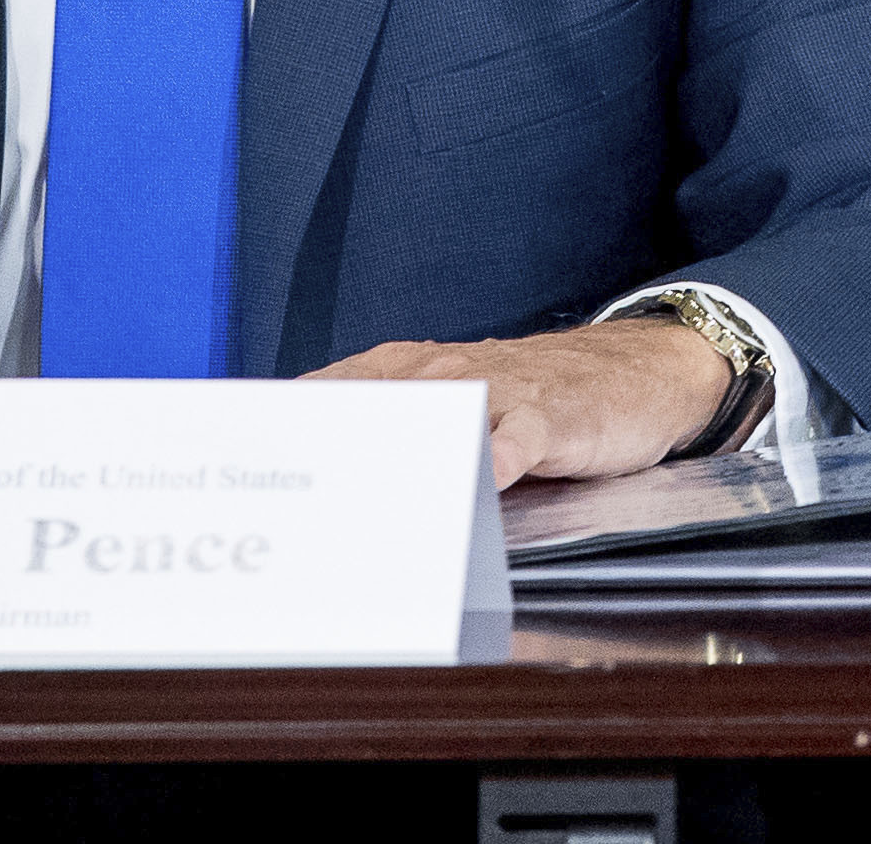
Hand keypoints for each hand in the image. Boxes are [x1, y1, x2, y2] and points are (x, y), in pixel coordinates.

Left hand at [313, 318, 729, 489]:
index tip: (233, 471)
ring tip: (359, 501)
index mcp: (406, 372)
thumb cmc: (530, 397)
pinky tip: (484, 477)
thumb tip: (312, 489)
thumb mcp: (454, 408)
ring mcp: (498, 393)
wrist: (636, 370)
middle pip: (368, 411)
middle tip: (279, 502)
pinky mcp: (552, 416)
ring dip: (395, 457)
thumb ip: (392, 437)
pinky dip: (499, 457)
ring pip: (434, 420)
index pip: (328, 397)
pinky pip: (519, 436)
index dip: (281, 434)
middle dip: (322, 453)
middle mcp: (442, 376)